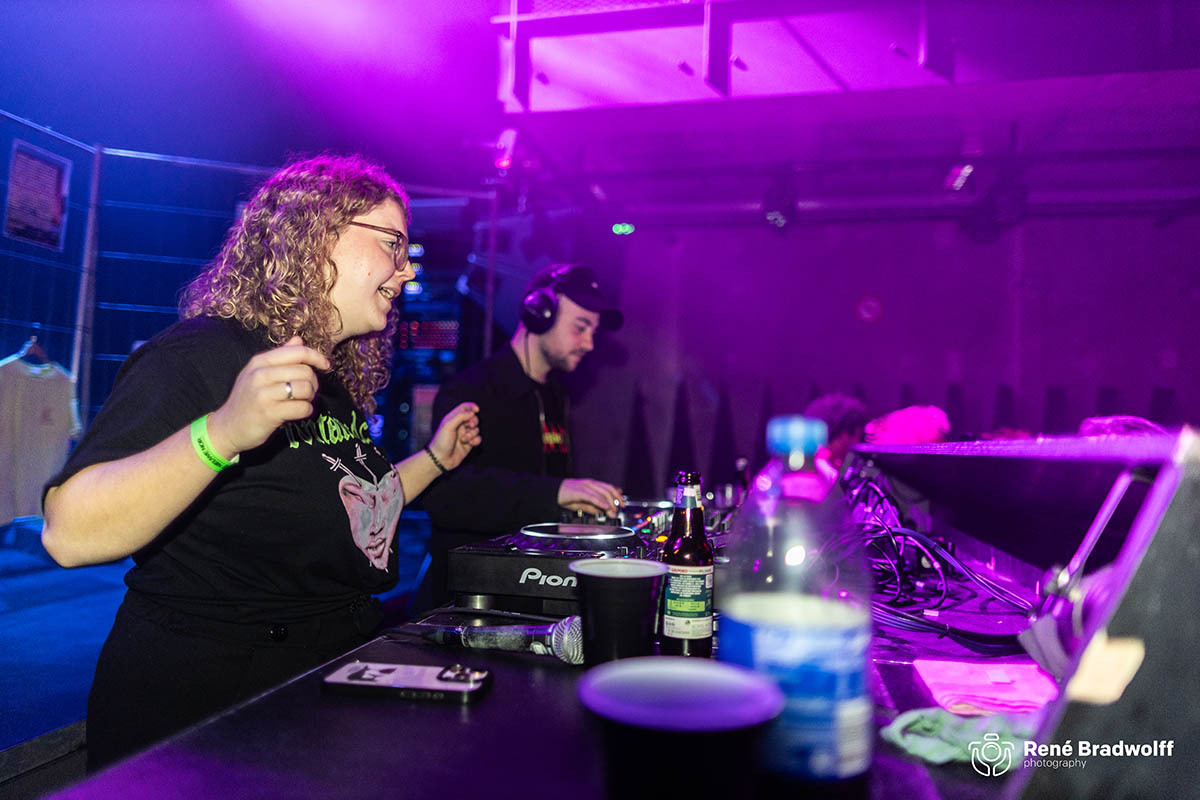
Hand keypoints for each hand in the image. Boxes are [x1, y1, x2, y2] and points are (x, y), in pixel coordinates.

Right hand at [206, 336, 329, 457]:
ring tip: (300, 401)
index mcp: (260, 361)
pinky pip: (302, 408)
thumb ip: (280, 356)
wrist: (228, 427)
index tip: (326, 365)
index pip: (297, 352)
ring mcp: (263, 394)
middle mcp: (260, 374)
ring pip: (305, 388)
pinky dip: (305, 411)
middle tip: (307, 391)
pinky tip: (297, 412)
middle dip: (313, 382)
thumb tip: (299, 340)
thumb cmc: (247, 399)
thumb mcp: (257, 373)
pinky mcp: (269, 413)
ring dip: (309, 397)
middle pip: (305, 371)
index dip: (317, 357)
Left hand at [428, 402, 481, 470]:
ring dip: (472, 434)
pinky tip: (470, 444)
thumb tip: (472, 412)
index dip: (471, 407)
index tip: (476, 410)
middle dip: (474, 421)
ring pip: (476, 429)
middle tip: (470, 425)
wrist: (440, 459)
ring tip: (464, 439)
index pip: (464, 408)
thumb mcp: (448, 426)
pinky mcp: (469, 444)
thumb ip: (460, 416)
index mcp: (452, 419)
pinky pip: (478, 439)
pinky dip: (476, 440)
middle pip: (473, 418)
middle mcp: (459, 426)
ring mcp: (464, 435)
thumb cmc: (441, 442)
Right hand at [558, 478, 623, 515]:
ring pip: (602, 493)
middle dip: (616, 500)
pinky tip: (605, 507)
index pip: (608, 488)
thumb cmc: (566, 497)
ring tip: (613, 511)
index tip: (622, 504)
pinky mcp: (579, 491)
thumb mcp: (582, 503)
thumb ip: (593, 506)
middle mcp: (590, 484)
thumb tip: (603, 511)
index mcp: (592, 485)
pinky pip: (592, 496)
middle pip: (608, 490)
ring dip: (610, 503)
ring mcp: (585, 486)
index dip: (617, 495)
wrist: (552, 492)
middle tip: (619, 510)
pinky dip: (600, 502)